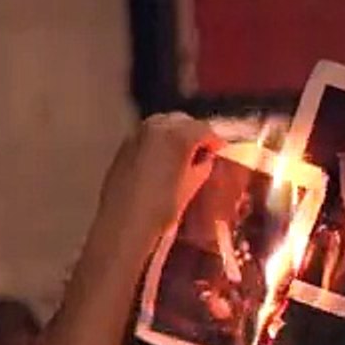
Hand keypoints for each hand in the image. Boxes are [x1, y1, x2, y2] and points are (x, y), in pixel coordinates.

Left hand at [98, 113, 220, 235]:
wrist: (125, 224)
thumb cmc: (163, 209)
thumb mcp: (191, 188)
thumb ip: (202, 167)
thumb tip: (205, 159)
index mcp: (178, 136)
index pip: (203, 129)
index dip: (215, 140)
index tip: (220, 150)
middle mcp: (156, 127)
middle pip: (181, 120)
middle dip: (193, 132)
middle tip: (202, 150)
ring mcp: (137, 134)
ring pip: (162, 124)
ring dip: (174, 133)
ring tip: (182, 154)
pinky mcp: (124, 145)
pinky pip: (147, 135)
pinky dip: (158, 141)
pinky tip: (162, 159)